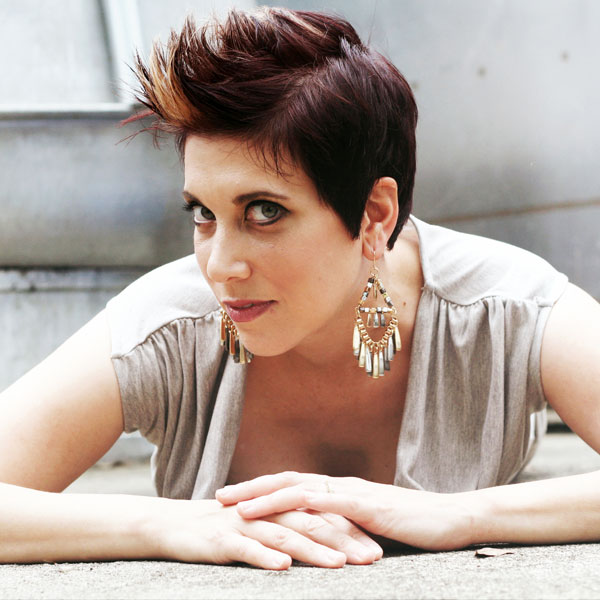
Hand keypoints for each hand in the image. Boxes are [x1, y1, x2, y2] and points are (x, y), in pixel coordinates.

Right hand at [147, 498, 380, 569]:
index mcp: (280, 508)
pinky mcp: (223, 539)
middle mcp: (268, 512)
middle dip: (344, 540)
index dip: (351, 530)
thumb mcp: (261, 526)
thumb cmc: (224, 529)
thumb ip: (290, 528)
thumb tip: (324, 540)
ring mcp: (246, 524)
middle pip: (311, 523)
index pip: (322, 517)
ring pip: (285, 535)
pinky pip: (247, 549)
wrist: (176, 524)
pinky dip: (265, 557)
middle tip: (373, 557)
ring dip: (313, 549)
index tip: (378, 547)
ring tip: (339, 563)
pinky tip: (283, 568)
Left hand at [216, 472, 474, 550]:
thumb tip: (320, 537)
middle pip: (288, 481)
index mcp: (340, 491)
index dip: (262, 490)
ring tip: (238, 506)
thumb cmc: (414, 527)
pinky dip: (307, 504)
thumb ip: (345, 527)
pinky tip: (287, 508)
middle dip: (252, 488)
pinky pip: (334, 503)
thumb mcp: (370, 529)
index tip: (234, 498)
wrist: (452, 518)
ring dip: (268, 496)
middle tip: (219, 497)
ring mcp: (355, 494)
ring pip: (302, 490)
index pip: (293, 486)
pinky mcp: (371, 507)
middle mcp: (341, 487)